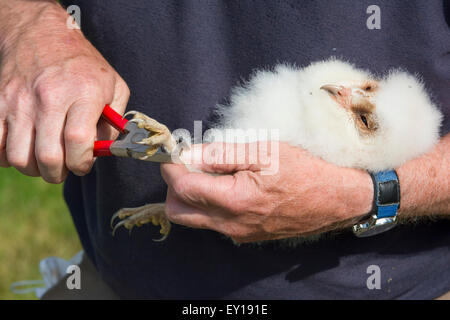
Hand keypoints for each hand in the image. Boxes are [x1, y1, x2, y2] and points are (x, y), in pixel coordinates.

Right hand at [0, 1, 129, 181]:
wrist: (41, 33)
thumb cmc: (83, 65)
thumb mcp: (114, 86)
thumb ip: (115, 121)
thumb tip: (104, 151)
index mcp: (84, 93)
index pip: (78, 141)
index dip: (81, 163)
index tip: (83, 165)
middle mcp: (50, 97)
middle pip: (48, 156)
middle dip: (58, 174)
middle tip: (63, 169)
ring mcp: (20, 100)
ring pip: (19, 156)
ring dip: (33, 168)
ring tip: (43, 161)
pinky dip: (7, 157)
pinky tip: (23, 149)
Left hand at [161, 142, 373, 242]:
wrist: (335, 199)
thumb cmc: (303, 170)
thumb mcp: (262, 151)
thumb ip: (220, 154)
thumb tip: (188, 154)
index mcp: (233, 200)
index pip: (182, 187)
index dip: (171, 167)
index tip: (172, 151)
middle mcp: (231, 224)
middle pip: (178, 212)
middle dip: (173, 187)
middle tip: (187, 164)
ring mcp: (238, 234)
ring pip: (194, 220)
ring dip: (190, 196)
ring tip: (208, 172)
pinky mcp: (246, 236)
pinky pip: (214, 223)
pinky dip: (209, 205)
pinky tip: (226, 186)